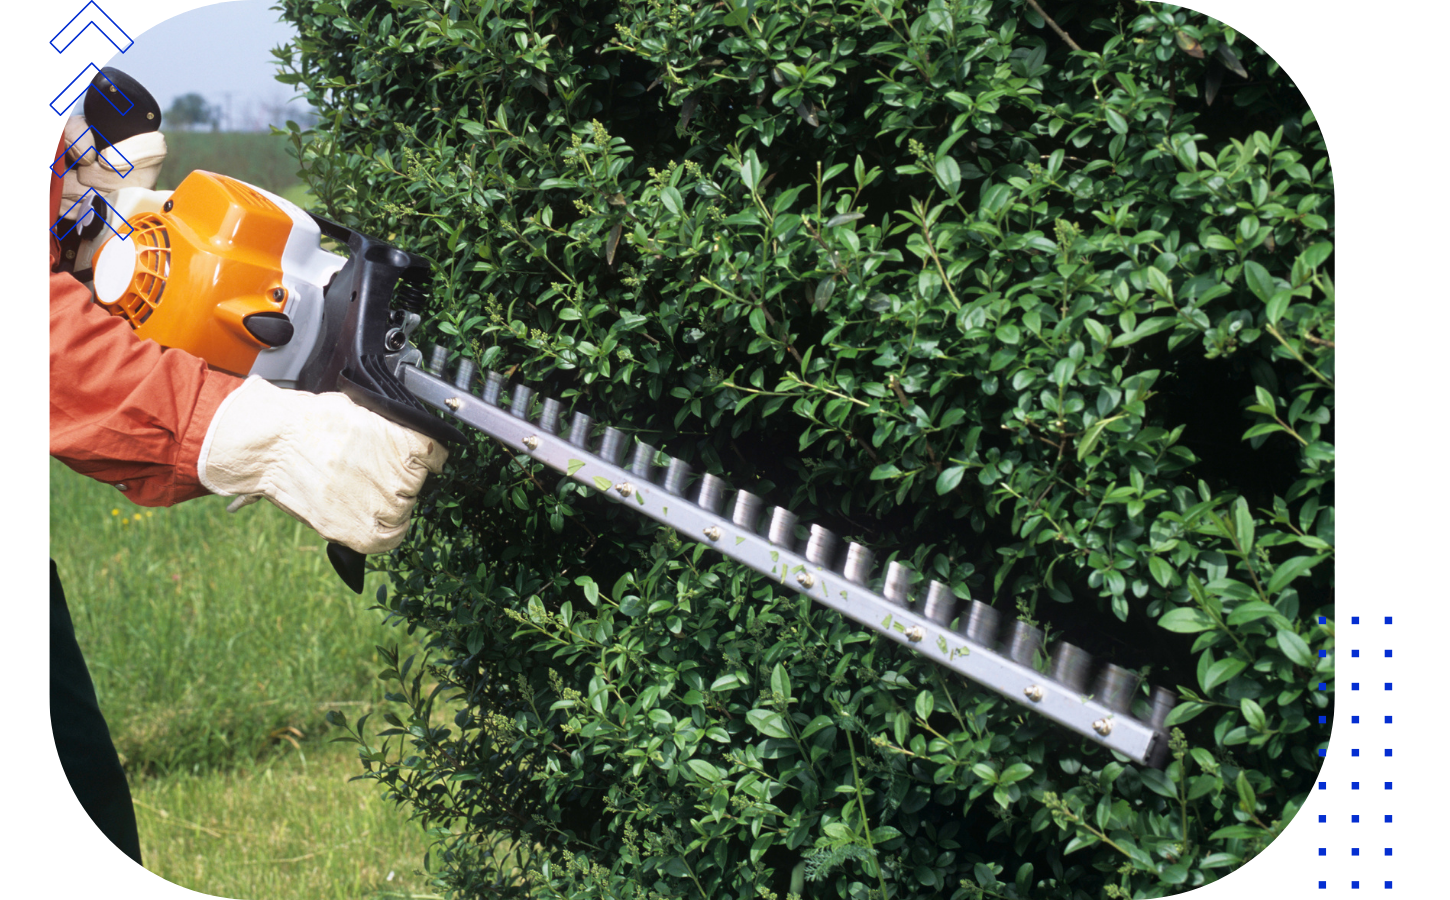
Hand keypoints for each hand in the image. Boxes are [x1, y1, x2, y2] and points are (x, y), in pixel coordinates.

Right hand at [199, 377, 448, 553]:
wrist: (272, 446)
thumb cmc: (308, 423)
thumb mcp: (359, 412)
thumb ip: (387, 430)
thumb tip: (397, 438)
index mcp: (404, 442)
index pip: (436, 455)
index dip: (425, 458)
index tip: (417, 460)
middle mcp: (399, 476)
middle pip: (417, 485)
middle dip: (399, 480)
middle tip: (372, 474)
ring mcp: (381, 505)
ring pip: (404, 511)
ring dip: (391, 506)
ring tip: (364, 494)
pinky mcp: (359, 531)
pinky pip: (389, 539)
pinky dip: (387, 533)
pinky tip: (374, 522)